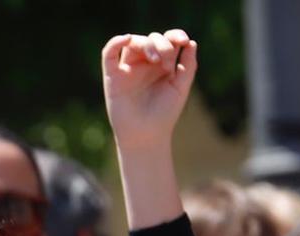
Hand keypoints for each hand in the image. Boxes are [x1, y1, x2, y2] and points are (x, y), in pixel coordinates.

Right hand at [102, 30, 198, 152]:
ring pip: (133, 42)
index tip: (184, 42)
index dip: (176, 35)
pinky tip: (126, 38)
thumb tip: (191, 43)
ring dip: (147, 44)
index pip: (168, 40)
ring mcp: (128, 69)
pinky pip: (109, 53)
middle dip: (163, 45)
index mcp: (162, 64)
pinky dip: (115, 42)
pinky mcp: (112, 76)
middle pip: (152, 39)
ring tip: (156, 60)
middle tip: (166, 64)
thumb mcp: (181, 87)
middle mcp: (144, 64)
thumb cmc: (164, 114)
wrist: (146, 136)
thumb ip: (188, 65)